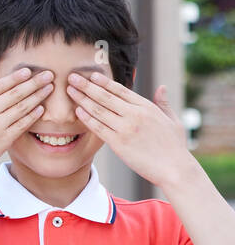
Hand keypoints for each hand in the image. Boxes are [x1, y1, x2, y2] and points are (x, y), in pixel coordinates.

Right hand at [0, 68, 53, 183]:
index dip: (15, 77)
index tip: (27, 71)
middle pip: (15, 93)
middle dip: (34, 82)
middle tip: (48, 74)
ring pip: (22, 107)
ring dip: (37, 96)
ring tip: (49, 88)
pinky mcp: (3, 140)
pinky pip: (22, 125)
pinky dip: (32, 116)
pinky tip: (41, 109)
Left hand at [66, 73, 189, 187]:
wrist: (175, 169)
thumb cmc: (175, 147)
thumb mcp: (173, 120)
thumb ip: (164, 103)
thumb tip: (162, 87)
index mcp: (146, 107)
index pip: (120, 90)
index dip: (103, 82)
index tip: (91, 75)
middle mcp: (134, 114)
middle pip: (105, 96)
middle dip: (86, 85)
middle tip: (72, 77)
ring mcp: (125, 128)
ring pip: (98, 110)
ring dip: (82, 99)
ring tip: (70, 91)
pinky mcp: (118, 144)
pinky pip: (98, 128)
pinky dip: (87, 118)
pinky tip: (77, 111)